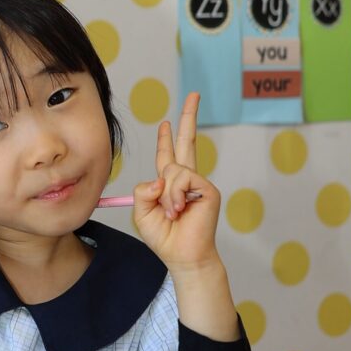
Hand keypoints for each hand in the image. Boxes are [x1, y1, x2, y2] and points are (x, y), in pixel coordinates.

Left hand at [132, 92, 221, 271]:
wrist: (182, 256)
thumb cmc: (164, 237)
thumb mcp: (141, 211)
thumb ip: (144, 190)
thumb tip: (160, 178)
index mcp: (170, 184)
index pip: (168, 155)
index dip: (166, 139)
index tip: (166, 124)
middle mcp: (187, 180)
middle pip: (188, 142)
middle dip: (190, 117)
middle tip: (194, 94)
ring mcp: (199, 183)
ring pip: (172, 169)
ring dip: (166, 194)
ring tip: (171, 212)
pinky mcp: (208, 190)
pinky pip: (183, 179)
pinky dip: (174, 195)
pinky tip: (178, 209)